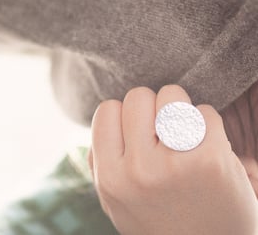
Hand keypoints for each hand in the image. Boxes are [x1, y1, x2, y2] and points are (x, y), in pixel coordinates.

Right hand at [88, 85, 257, 234]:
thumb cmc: (159, 218)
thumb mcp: (116, 200)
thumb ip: (101, 162)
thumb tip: (105, 123)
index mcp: (110, 178)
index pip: (107, 109)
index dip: (123, 115)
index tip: (136, 128)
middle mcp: (139, 170)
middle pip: (138, 96)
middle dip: (150, 107)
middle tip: (161, 129)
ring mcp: (176, 164)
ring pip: (172, 94)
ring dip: (178, 109)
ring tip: (183, 133)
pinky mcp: (212, 160)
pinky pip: (205, 112)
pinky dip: (206, 123)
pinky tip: (206, 145)